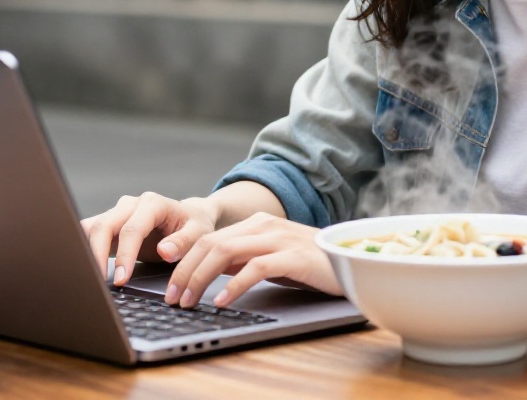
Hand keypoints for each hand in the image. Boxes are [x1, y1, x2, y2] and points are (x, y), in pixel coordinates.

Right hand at [80, 192, 220, 287]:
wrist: (188, 217)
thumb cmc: (194, 226)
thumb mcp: (199, 233)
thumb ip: (183, 242)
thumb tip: (165, 251)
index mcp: (152, 203)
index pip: (132, 229)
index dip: (125, 255)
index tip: (122, 278)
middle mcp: (130, 205)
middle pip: (104, 226)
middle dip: (98, 255)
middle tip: (101, 282)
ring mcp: (117, 213)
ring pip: (91, 228)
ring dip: (87, 252)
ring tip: (90, 277)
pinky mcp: (110, 224)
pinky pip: (89, 233)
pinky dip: (84, 249)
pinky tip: (85, 268)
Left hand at [162, 212, 342, 308]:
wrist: (354, 259)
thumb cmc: (312, 264)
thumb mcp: (272, 260)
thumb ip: (244, 260)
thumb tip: (211, 273)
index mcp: (256, 225)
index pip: (209, 239)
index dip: (185, 262)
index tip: (171, 287)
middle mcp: (264, 226)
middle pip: (211, 244)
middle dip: (185, 272)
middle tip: (172, 298)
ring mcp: (279, 238)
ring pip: (225, 253)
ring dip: (200, 278)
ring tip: (189, 301)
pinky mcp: (294, 256)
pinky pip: (255, 268)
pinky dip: (234, 285)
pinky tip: (221, 301)